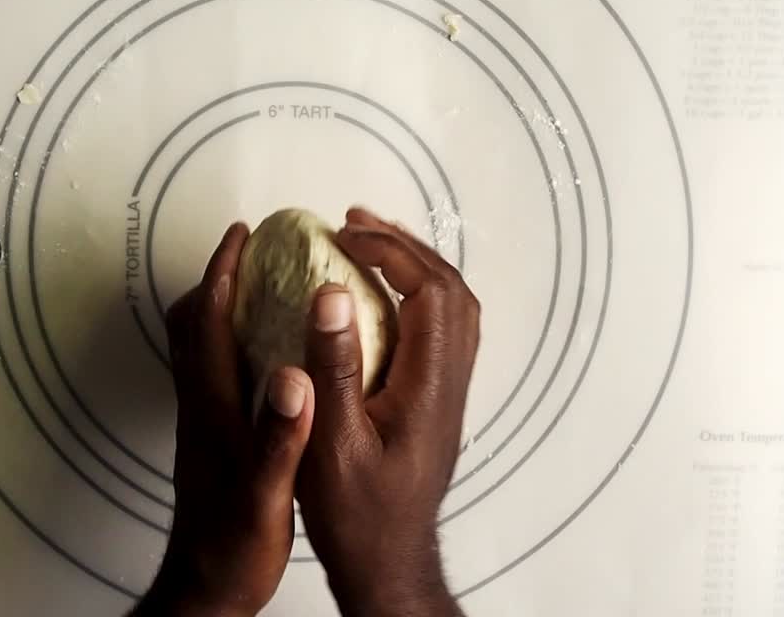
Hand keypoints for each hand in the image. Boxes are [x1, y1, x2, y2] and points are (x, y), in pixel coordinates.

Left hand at [132, 223, 315, 616]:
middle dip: (218, 276)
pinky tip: (266, 349)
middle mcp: (200, 404)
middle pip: (194, 323)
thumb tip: (293, 377)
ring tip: (258, 285)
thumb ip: (281, 437)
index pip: (212, 323)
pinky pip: (211, 367)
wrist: (206, 584)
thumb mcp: (268, 495)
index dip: (225, 271)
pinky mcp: (208, 435)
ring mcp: (201, 418)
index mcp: (214, 409)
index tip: (243, 234)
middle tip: (251, 250)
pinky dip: (230, 339)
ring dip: (220, 304)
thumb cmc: (235, 545)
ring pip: (198, 344)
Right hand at [294, 208, 479, 616]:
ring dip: (413, 266)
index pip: (429, 292)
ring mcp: (446, 391)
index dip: (390, 252)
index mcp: (429, 386)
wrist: (388, 561)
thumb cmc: (357, 514)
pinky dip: (412, 294)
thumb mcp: (332, 441)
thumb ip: (335, 366)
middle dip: (404, 246)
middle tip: (355, 222)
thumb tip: (334, 294)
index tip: (344, 235)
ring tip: (368, 242)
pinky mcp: (434, 401)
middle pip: (449, 290)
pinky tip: (376, 295)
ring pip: (450, 307)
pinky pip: (437, 328)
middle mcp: (449, 382)